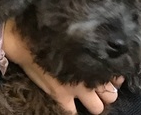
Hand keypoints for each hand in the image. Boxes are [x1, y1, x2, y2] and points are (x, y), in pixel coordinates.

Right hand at [2, 21, 123, 113]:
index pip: (115, 76)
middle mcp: (88, 74)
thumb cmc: (48, 33)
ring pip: (97, 108)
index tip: (111, 76)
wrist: (24, 41)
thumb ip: (87, 45)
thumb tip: (101, 48)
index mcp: (93, 57)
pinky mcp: (60, 97)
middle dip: (106, 92)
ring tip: (86, 96)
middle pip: (111, 95)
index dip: (115, 77)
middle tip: (98, 87)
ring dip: (93, 103)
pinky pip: (72, 114)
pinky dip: (73, 110)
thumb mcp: (71, 35)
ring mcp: (75, 88)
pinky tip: (70, 103)